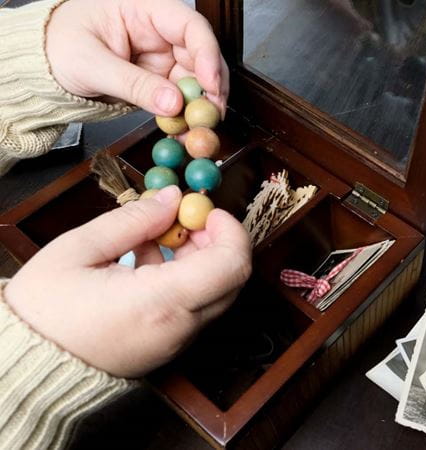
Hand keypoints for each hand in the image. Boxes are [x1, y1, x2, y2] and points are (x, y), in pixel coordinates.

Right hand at [4, 186, 250, 377]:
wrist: (24, 368)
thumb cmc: (42, 311)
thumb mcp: (78, 251)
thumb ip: (132, 221)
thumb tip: (172, 198)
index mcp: (160, 303)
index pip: (231, 266)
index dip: (229, 231)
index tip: (206, 210)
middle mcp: (178, 327)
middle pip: (230, 279)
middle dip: (215, 241)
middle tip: (182, 218)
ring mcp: (175, 341)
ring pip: (214, 293)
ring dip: (197, 258)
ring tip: (152, 237)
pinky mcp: (167, 347)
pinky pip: (193, 307)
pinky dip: (183, 279)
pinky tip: (144, 260)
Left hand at [45, 0, 228, 116]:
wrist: (41, 66)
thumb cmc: (57, 47)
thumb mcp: (90, 64)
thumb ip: (133, 84)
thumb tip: (173, 104)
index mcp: (144, 9)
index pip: (189, 26)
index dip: (206, 54)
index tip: (210, 83)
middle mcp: (161, 33)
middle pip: (202, 57)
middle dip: (211, 88)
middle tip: (211, 116)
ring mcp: (163, 58)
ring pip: (197, 82)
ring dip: (201, 108)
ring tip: (196, 130)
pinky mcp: (160, 82)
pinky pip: (182, 100)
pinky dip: (186, 117)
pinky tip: (184, 131)